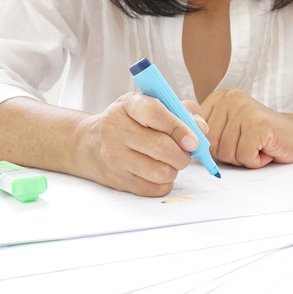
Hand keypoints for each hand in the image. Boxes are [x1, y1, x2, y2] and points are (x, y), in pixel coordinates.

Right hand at [73, 92, 205, 195]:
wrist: (90, 144)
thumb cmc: (131, 121)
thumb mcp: (152, 104)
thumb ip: (182, 110)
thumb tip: (201, 129)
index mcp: (129, 105)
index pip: (155, 114)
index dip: (179, 127)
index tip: (194, 140)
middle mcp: (117, 129)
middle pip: (162, 147)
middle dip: (183, 154)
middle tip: (187, 152)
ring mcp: (115, 157)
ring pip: (161, 172)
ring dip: (174, 169)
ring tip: (170, 160)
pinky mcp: (118, 180)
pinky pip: (155, 189)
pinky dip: (165, 182)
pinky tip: (158, 171)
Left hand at [200, 89, 292, 167]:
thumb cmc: (260, 137)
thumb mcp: (227, 130)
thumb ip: (207, 133)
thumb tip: (186, 145)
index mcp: (218, 97)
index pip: (197, 133)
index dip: (215, 147)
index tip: (234, 140)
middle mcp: (229, 98)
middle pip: (212, 145)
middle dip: (231, 154)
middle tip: (250, 144)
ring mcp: (244, 109)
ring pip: (227, 153)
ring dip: (244, 158)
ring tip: (258, 145)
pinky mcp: (258, 124)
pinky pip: (245, 155)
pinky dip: (256, 160)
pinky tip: (266, 148)